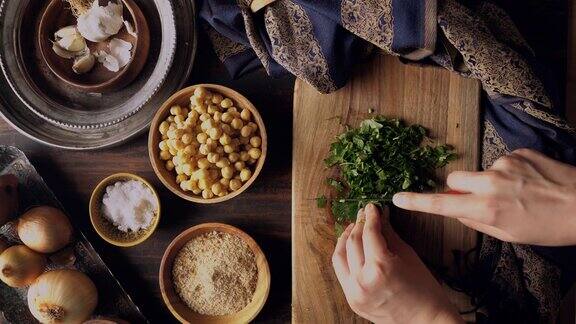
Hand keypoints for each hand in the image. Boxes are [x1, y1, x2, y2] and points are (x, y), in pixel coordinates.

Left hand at [332, 203, 461, 323]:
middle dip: (357, 225)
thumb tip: (380, 216)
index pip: (369, 233)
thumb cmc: (424, 290)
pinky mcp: (351, 300)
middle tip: (364, 215)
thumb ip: (390, 234)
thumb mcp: (409, 256)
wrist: (425, 321)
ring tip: (354, 229)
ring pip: (340, 256)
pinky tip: (351, 247)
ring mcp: (354, 292)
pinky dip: (344, 257)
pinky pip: (341, 272)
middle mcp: (363, 280)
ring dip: (346, 239)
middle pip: (352, 242)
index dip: (370, 217)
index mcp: (380, 267)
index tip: (371, 207)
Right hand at [393, 149, 575, 245]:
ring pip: (480, 172)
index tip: (398, 197)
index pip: (440, 204)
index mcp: (485, 209)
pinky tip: (530, 181)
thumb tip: (459, 210)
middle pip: (454, 180)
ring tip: (519, 192)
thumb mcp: (509, 235)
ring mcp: (503, 164)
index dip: (416, 201)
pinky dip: (510, 172)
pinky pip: (502, 162)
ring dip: (491, 181)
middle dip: (460, 189)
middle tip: (480, 199)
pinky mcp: (517, 152)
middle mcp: (489, 184)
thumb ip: (477, 221)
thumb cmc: (549, 227)